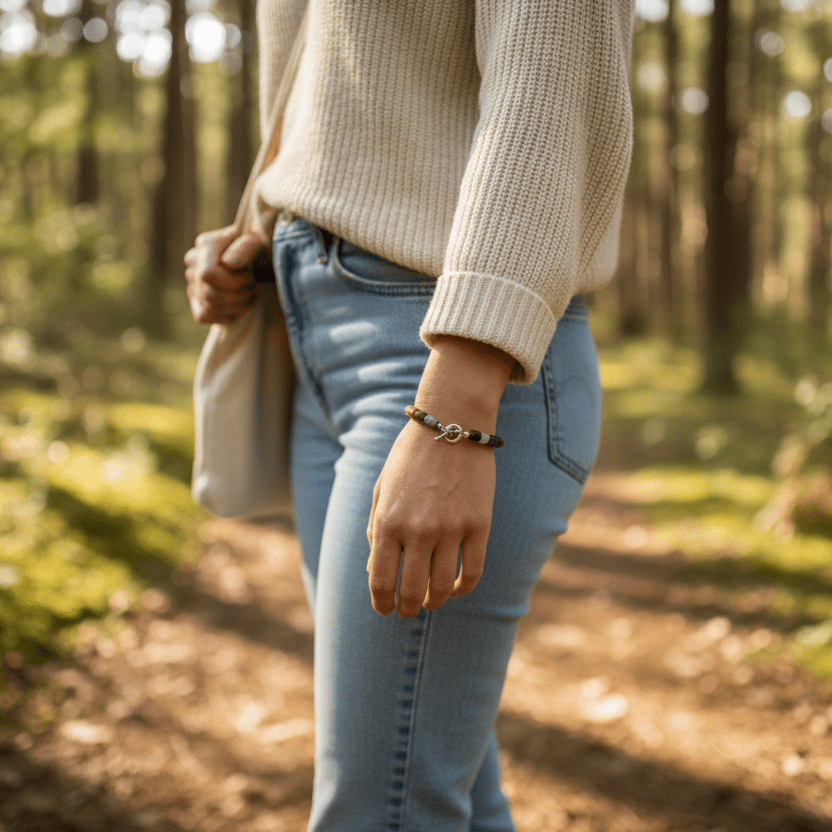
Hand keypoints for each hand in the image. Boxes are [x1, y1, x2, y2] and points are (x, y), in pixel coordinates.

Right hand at [184, 226, 266, 323]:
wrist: (264, 264)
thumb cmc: (262, 252)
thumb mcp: (261, 242)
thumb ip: (246, 247)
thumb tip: (227, 263)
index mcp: (206, 244)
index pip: (207, 273)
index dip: (233, 282)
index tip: (250, 278)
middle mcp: (194, 262)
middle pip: (209, 294)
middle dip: (239, 295)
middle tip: (254, 287)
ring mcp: (192, 281)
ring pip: (208, 306)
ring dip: (237, 305)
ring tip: (249, 295)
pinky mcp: (196, 300)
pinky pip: (204, 315)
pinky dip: (226, 314)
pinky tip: (239, 304)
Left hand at [366, 336, 514, 616]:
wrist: (451, 424)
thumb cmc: (409, 457)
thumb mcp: (381, 489)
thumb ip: (375, 530)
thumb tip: (376, 571)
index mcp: (387, 522)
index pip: (381, 581)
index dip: (382, 604)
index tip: (385, 610)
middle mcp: (417, 531)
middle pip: (412, 593)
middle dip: (408, 609)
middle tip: (408, 610)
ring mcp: (450, 529)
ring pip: (442, 589)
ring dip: (434, 601)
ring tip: (431, 599)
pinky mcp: (479, 525)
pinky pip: (472, 572)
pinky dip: (462, 588)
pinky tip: (455, 587)